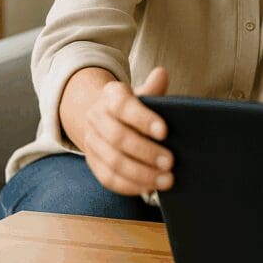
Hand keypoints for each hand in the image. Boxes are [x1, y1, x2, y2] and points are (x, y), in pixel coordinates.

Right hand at [79, 67, 173, 195]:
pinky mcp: (92, 163)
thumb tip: (161, 74)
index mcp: (110, 97)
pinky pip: (108, 179)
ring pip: (113, 162)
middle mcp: (96, 118)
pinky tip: (149, 188)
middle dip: (146, 152)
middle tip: (171, 161)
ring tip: (166, 179)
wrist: (104, 117)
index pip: (123, 106)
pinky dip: (130, 185)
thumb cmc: (133, 106)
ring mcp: (91, 142)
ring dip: (141, 174)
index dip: (142, 119)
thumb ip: (153, 88)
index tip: (164, 131)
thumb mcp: (142, 93)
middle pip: (118, 138)